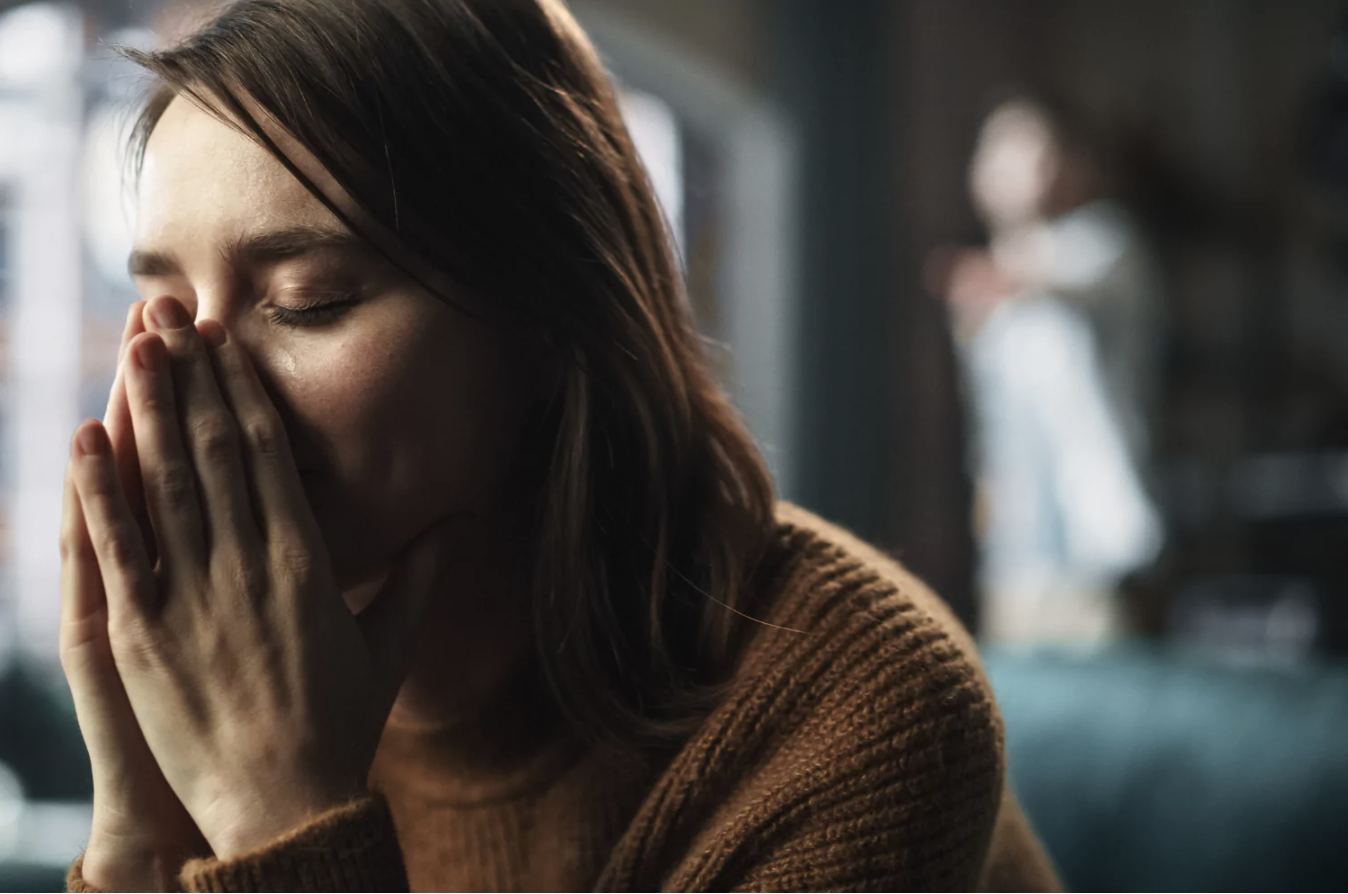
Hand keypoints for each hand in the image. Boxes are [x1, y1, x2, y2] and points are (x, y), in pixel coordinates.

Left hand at [68, 296, 448, 858]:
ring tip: (132, 346)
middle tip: (167, 312)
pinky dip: (98, 489)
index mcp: (307, 562)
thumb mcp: (390, 644)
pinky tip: (85, 437)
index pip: (268, 455)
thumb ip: (424, 573)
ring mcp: (193, 598)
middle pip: (214, 451)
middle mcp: (249, 566)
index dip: (241, 392)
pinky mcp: (145, 635)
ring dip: (145, 410)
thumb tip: (465, 518)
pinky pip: (118, 548)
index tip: (223, 341)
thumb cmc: (341, 725)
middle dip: (189, 376)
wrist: (286, 806)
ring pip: (165, 483)